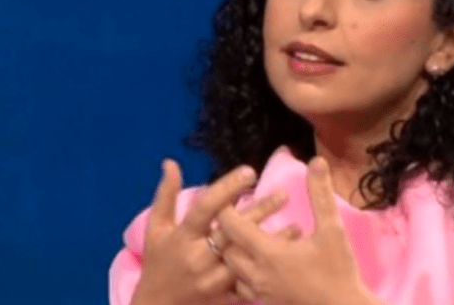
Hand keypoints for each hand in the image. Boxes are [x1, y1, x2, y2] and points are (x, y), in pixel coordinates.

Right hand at [130, 159, 301, 304]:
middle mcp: (199, 258)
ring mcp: (213, 280)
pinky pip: (249, 284)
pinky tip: (287, 260)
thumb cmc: (158, 262)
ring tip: (297, 228)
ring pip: (248, 258)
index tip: (249, 171)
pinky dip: (268, 271)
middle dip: (260, 211)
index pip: (206, 207)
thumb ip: (166, 195)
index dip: (227, 188)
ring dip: (272, 243)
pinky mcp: (223, 297)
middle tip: (284, 194)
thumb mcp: (156, 229)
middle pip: (233, 231)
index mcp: (183, 237)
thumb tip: (171, 163)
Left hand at [216, 156, 367, 304]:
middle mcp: (256, 275)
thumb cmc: (339, 272)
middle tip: (238, 217)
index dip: (227, 208)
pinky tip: (260, 268)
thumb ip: (321, 194)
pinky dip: (245, 276)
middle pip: (225, 249)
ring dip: (236, 255)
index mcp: (267, 253)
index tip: (231, 196)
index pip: (230, 225)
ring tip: (249, 242)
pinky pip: (242, 290)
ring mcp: (259, 294)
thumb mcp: (333, 230)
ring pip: (231, 272)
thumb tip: (316, 161)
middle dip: (228, 233)